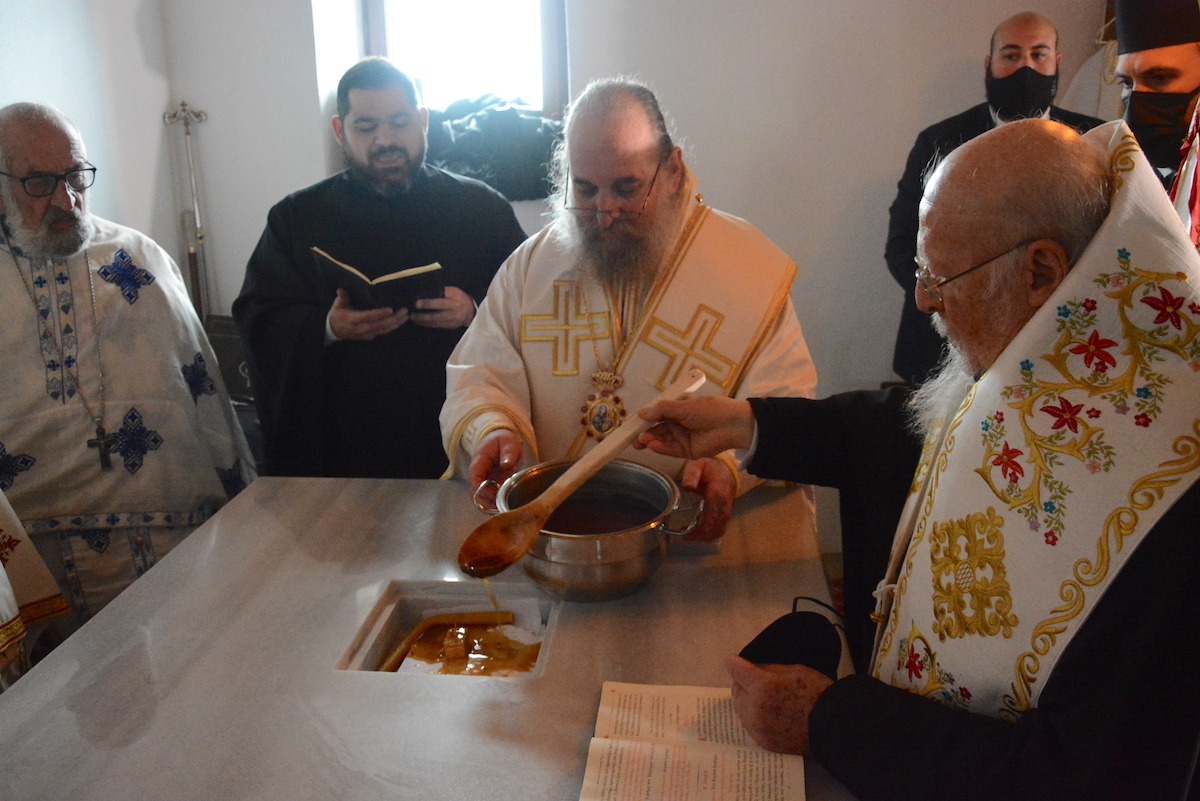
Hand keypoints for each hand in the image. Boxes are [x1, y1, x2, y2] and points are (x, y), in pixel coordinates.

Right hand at [328, 289, 407, 339]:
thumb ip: (342, 297)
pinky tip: (400, 322)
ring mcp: (366, 334)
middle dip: (394, 319)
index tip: (390, 309)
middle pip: (380, 325)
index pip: (368, 317)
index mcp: (354, 319)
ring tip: (406, 317)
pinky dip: (392, 327)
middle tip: (405, 311)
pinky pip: (383, 332)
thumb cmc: (337, 314)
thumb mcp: (337, 305)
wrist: (333, 330)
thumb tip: (341, 290)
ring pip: (384, 330)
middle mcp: (361, 329)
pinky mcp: (370, 337)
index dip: (379, 314)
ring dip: (396, 324)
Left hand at [410, 286, 475, 328]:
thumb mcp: (453, 291)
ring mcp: (454, 319)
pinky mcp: (451, 326)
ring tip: (413, 317)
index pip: (441, 300)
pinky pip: (437, 326)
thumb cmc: (458, 298)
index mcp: (456, 298)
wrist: (470, 311)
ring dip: (423, 320)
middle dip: (423, 315)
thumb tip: (424, 293)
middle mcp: (455, 309)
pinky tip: (419, 322)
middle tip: (412, 313)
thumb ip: (442, 292)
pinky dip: (427, 324)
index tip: (417, 303)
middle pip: (438, 313)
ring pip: (436, 321)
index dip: (428, 302)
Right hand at [467, 429, 522, 505]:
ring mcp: (482, 481)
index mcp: (479, 461)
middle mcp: (477, 473)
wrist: (500, 441)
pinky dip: (494, 503)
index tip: (495, 495)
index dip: (481, 489)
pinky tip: (505, 504)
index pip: (473, 478)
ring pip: (479, 498)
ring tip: (505, 506)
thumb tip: (506, 465)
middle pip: (474, 492)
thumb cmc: (503, 441)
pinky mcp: (488, 486)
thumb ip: (508, 452)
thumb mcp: (508, 442)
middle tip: (502, 505)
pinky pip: (487, 498)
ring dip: (490, 505)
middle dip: (486, 502)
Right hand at [634, 397, 755, 458]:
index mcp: (677, 408)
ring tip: (641, 440)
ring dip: (650, 440)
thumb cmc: (708, 409)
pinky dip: (660, 448)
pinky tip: (652, 445)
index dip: (643, 418)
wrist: (731, 425)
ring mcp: (681, 438)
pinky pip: (670, 450)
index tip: (629, 423)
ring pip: (661, 440)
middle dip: (643, 432)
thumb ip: (661, 410)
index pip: (656, 413)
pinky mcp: (686, 451)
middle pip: (656, 429)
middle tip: (631, 437)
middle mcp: (677, 423)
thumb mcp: (683, 405)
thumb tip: (641, 413)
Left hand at [680, 457, 733, 540]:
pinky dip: (710, 534)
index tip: (686, 534)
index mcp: (717, 495)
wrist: (726, 469)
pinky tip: (698, 531)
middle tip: (685, 536)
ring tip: (690, 535)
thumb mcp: (697, 466)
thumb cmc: (709, 469)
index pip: (712, 519)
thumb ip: (691, 475)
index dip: (700, 531)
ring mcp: (727, 510)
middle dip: (701, 537)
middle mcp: (724, 505)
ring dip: (705, 537)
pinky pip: (720, 528)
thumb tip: (688, 488)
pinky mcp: (726, 514)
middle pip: (716, 529)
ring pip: (719, 531)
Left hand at [725, 654, 833, 755]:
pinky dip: (755, 717)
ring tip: (764, 699)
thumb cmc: (817, 693)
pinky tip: (768, 714)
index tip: (732, 661)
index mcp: (763, 687)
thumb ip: (769, 670)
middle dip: (743, 684)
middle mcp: (755, 709)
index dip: (734, 664)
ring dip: (748, 701)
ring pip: (741, 709)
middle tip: (754, 681)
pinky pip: (750, 725)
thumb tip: (753, 671)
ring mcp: (759, 728)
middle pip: (736, 691)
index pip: (737, 671)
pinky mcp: (764, 742)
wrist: (832, 726)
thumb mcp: (794, 670)